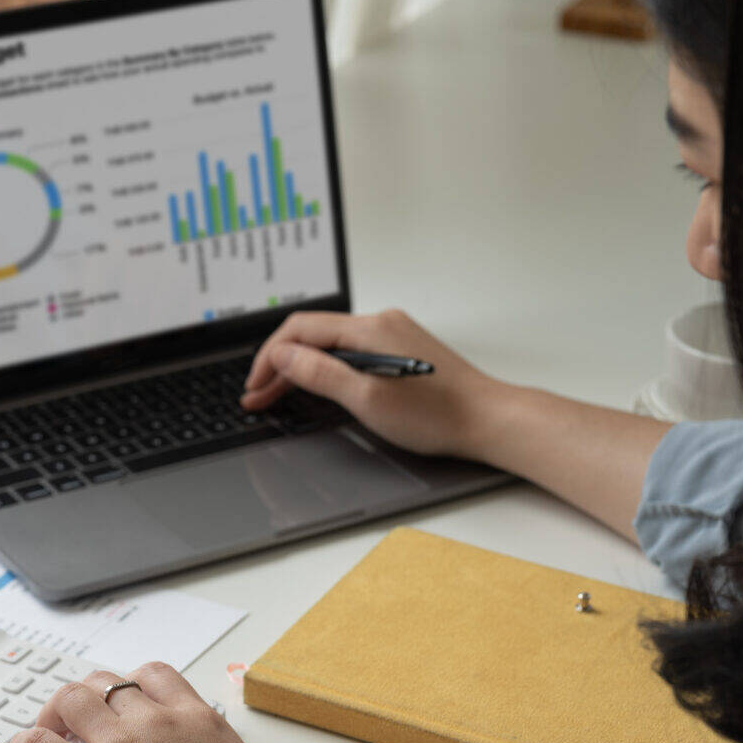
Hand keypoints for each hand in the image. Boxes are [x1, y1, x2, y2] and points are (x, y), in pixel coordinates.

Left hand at [7, 663, 281, 742]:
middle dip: (90, 694)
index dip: (130, 684)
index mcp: (194, 718)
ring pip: (73, 699)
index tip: (121, 699)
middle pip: (106, 683)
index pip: (152, 676)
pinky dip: (26, 742)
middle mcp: (153, 723)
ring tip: (50, 726)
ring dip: (57, 709)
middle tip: (81, 716)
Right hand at [240, 308, 515, 459]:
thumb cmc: (438, 415)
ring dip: (301, 368)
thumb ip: (321, 373)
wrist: (489, 420)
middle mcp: (381, 323)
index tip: (254, 387)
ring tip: (279, 395)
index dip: (269, 359)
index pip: (301, 330)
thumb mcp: (367, 400)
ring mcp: (393, 335)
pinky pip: (351, 351)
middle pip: (314, 336)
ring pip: (331, 344)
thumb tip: (283, 356)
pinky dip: (327, 368)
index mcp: (370, 329)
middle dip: (280, 366)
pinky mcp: (402, 350)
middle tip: (258, 397)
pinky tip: (318, 386)